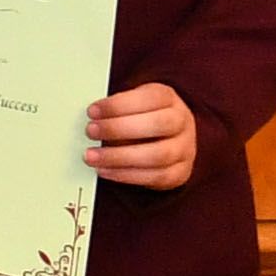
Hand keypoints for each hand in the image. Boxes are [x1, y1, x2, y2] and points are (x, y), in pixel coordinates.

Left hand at [87, 80, 202, 190]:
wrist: (167, 139)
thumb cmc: (141, 117)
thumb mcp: (131, 104)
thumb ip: (114, 108)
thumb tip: (90, 118)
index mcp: (168, 98)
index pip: (150, 98)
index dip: (119, 105)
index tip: (92, 111)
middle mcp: (182, 122)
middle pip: (158, 125)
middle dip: (119, 128)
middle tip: (90, 131)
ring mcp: (185, 148)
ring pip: (158, 155)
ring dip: (119, 157)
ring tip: (91, 156)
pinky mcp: (180, 172)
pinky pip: (155, 177)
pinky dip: (126, 175)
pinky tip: (104, 170)